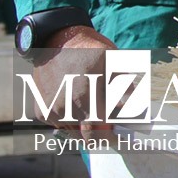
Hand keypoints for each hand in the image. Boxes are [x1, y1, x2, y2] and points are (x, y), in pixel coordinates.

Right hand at [29, 24, 115, 141]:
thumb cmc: (90, 50)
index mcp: (84, 98)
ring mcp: (50, 111)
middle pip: (86, 137)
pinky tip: (76, 103)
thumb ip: (125, 88)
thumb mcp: (114, 62)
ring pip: (73, 132)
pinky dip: (70, 119)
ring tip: (93, 106)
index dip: (112, 137)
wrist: (57, 40)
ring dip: (86, 126)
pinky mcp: (40, 110)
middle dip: (102, 134)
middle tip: (111, 125)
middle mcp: (64, 108)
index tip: (122, 135)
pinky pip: (60, 124)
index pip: (99, 134)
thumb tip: (137, 108)